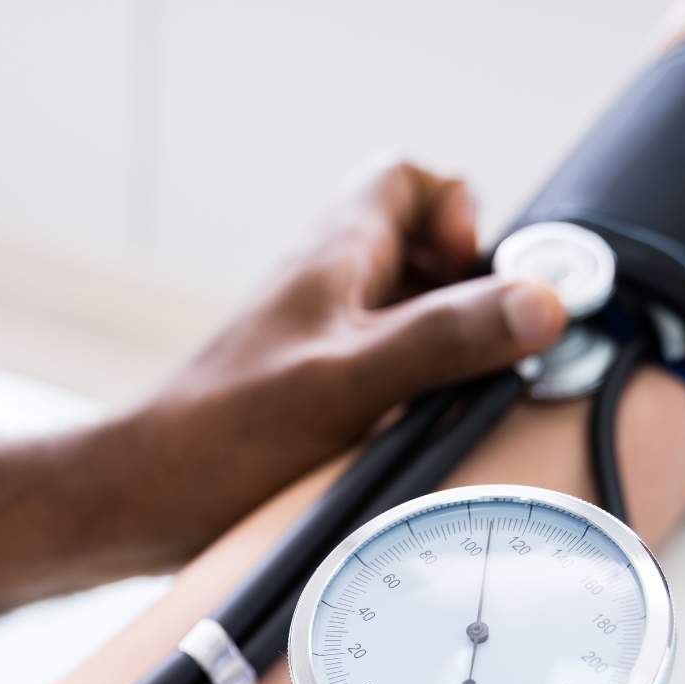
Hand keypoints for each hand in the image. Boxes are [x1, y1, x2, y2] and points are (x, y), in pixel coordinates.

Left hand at [0, 160, 567, 645]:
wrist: (144, 501)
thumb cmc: (223, 437)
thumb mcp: (352, 379)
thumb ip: (446, 337)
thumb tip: (541, 303)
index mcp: (335, 256)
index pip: (412, 181)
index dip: (459, 214)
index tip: (476, 275)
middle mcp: (328, 288)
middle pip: (426, 252)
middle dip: (470, 293)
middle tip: (482, 348)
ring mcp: (321, 341)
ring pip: (410, 315)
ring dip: (445, 350)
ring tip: (453, 399)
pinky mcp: (313, 394)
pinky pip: (387, 371)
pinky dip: (416, 393)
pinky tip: (416, 438)